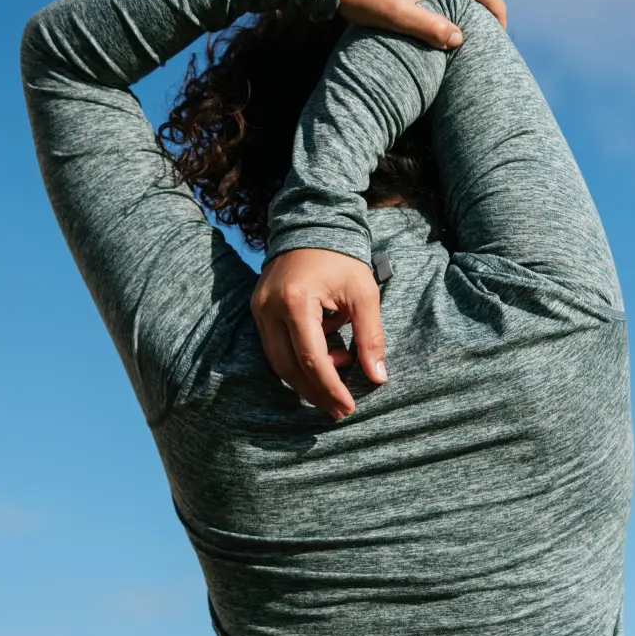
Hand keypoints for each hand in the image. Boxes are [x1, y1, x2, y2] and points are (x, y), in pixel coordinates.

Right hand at [251, 248, 387, 418]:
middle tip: (339, 408)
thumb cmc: (341, 259)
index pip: (311, 359)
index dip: (330, 388)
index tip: (348, 407)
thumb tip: (377, 377)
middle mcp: (269, 308)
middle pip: (288, 368)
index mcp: (296, 302)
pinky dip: (297, 360)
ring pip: (277, 362)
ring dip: (306, 378)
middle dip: (315, 392)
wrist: (312, 227)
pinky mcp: (257, 310)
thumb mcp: (364, 295)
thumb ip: (370, 337)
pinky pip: (274, 347)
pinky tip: (323, 359)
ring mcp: (258, 309)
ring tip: (336, 378)